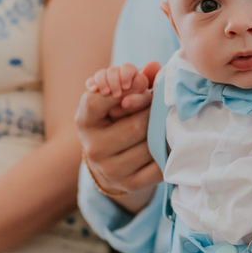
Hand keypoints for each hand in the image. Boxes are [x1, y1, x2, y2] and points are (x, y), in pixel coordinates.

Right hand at [76, 61, 162, 212]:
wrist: (109, 166)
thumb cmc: (115, 122)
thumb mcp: (116, 100)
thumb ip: (133, 80)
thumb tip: (155, 67)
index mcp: (84, 121)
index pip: (96, 101)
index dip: (122, 90)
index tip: (138, 86)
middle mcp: (93, 148)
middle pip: (136, 124)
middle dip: (154, 113)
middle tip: (161, 106)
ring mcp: (111, 169)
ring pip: (150, 144)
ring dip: (162, 132)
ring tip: (164, 124)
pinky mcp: (130, 184)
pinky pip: (159, 166)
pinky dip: (167, 152)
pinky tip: (165, 144)